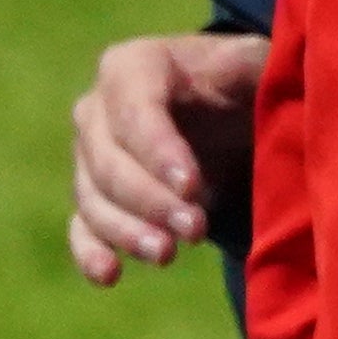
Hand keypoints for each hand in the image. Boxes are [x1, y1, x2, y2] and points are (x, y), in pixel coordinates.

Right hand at [69, 31, 263, 284]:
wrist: (228, 112)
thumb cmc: (244, 82)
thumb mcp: (255, 62)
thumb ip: (250, 68)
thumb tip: (243, 83)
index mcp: (132, 67)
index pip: (134, 111)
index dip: (159, 152)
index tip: (192, 186)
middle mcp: (97, 109)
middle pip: (108, 162)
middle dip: (150, 201)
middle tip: (195, 229)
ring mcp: (87, 158)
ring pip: (93, 200)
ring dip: (127, 232)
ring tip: (168, 255)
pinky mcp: (92, 199)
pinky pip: (82, 228)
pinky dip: (90, 253)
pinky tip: (109, 275)